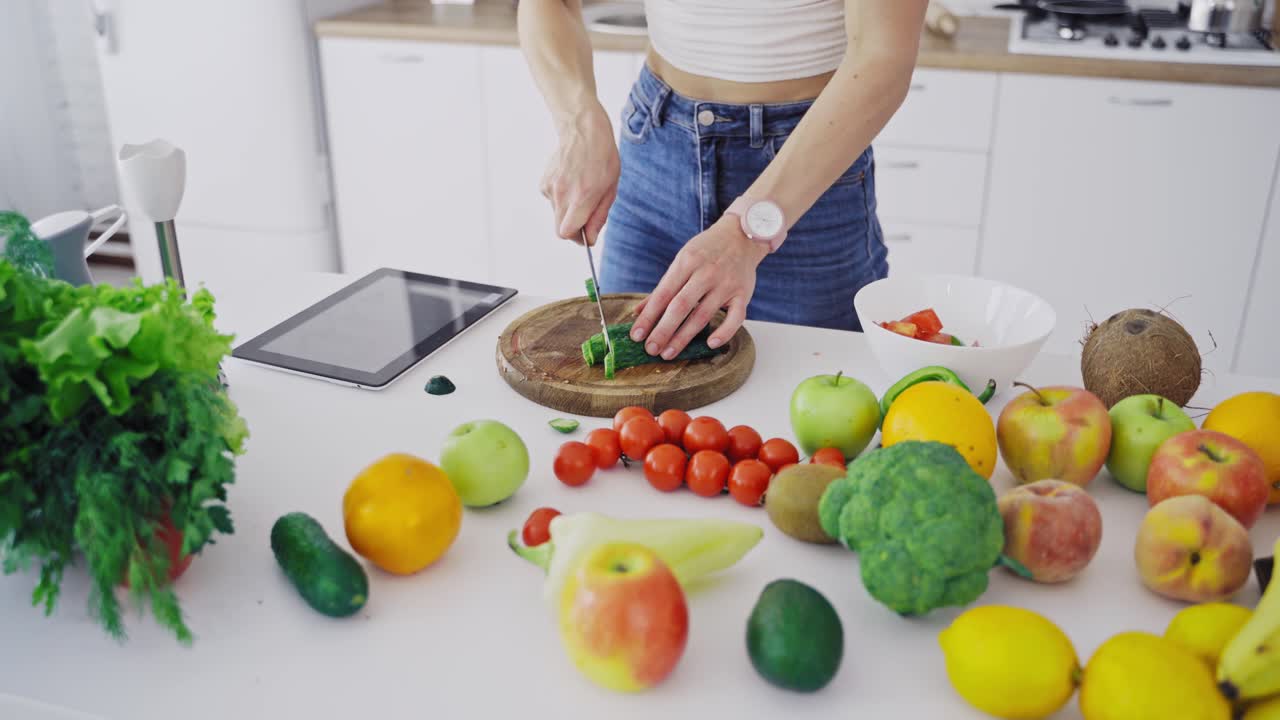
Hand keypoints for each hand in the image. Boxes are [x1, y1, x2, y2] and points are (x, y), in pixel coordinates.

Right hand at [539, 103, 619, 245]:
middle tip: (586, 217)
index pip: (568, 232)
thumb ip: (598, 216)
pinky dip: (562, 199)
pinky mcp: (544, 183)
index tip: (587, 234)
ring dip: (568, 212)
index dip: (578, 238)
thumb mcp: (610, 189)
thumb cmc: (602, 159)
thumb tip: (589, 239)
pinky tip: (571, 183)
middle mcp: (563, 193)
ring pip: (557, 215)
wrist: (584, 131)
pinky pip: (552, 202)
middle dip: (573, 229)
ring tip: (581, 191)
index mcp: (582, 196)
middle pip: (560, 229)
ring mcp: (550, 188)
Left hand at [630, 214, 768, 358]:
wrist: (741, 236)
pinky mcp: (743, 293)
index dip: (648, 317)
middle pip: (680, 307)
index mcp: (686, 262)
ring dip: (684, 337)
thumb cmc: (707, 250)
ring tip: (669, 353)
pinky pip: (736, 317)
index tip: (636, 336)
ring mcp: (726, 284)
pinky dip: (724, 332)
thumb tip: (638, 312)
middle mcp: (706, 273)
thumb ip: (662, 288)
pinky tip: (710, 344)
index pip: (663, 294)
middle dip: (663, 331)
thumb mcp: (682, 260)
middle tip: (650, 349)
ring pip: (703, 315)